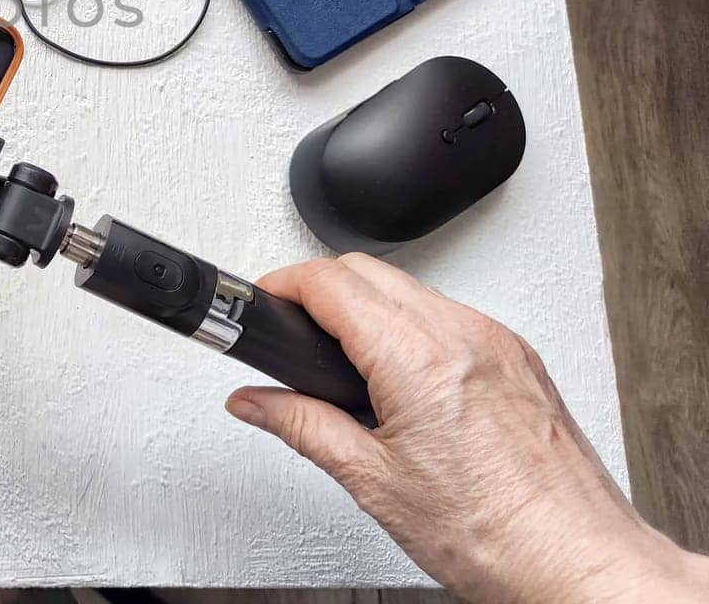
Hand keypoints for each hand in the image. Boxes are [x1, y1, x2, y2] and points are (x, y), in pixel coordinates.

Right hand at [225, 254, 708, 603]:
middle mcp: (462, 334)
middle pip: (366, 270)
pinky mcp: (520, 357)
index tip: (263, 302)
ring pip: (410, 288)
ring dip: (368, 307)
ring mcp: (497, 341)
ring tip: (344, 362)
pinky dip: (413, 327)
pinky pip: (451, 315)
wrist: (579, 565)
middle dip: (319, 289)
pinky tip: (402, 378)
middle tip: (292, 331)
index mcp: (416, 357)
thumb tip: (257, 403)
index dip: (282, 285)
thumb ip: (302, 425)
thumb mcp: (372, 481)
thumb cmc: (496, 536)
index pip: (329, 282)